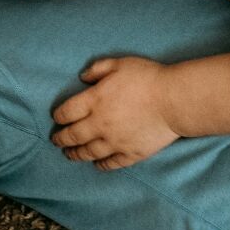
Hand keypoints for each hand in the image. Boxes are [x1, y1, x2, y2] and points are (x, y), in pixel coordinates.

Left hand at [52, 56, 180, 170]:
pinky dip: (101, 165)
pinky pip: (111, 163)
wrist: (174, 100)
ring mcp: (115, 141)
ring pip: (88, 152)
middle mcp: (100, 124)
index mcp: (95, 101)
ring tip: (69, 154)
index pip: (67, 112)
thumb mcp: (120, 64)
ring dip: (76, 154)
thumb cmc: (148, 78)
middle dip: (61, 139)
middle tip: (56, 140)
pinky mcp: (131, 153)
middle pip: (73, 135)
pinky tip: (96, 164)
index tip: (57, 118)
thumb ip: (98, 69)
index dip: (59, 116)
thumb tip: (83, 76)